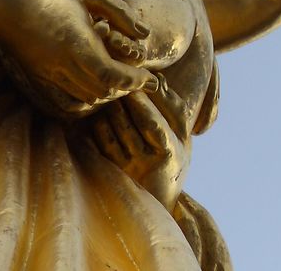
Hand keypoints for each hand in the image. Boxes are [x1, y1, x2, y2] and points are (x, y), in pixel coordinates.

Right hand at [0, 0, 157, 115]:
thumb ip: (118, 11)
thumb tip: (144, 32)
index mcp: (76, 42)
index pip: (114, 76)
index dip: (136, 80)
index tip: (151, 76)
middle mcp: (61, 64)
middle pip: (102, 92)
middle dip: (126, 88)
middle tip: (140, 78)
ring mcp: (47, 73)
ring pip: (85, 98)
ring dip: (107, 93)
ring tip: (120, 79)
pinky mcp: (37, 76)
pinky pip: (65, 100)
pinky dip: (85, 98)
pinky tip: (93, 84)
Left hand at [90, 91, 186, 209]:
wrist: (159, 200)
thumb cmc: (173, 158)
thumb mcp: (182, 138)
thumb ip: (175, 110)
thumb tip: (159, 80)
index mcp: (171, 151)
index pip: (154, 124)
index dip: (143, 103)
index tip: (135, 82)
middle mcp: (149, 162)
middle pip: (130, 127)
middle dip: (123, 102)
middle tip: (116, 79)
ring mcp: (128, 168)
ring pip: (113, 133)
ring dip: (108, 109)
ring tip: (106, 90)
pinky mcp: (111, 170)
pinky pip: (101, 143)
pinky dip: (98, 123)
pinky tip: (98, 110)